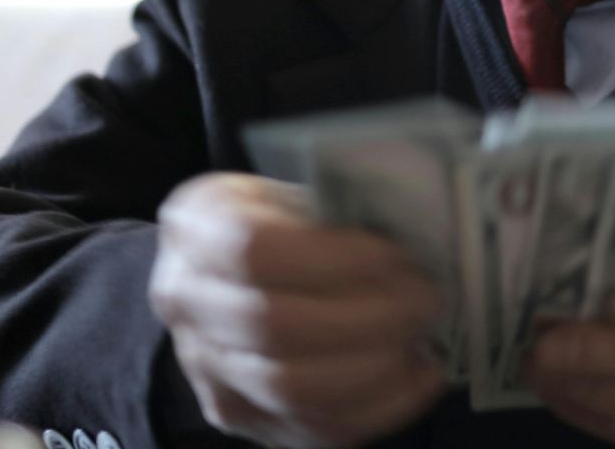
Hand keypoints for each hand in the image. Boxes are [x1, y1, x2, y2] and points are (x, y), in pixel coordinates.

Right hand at [149, 172, 445, 447]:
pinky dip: (379, 408)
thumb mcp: (293, 190)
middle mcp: (187, 302)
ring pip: (292, 390)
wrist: (220, 276)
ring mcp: (208, 369)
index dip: (335, 258)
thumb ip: (338, 210)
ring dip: (376, 368)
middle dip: (369, 318)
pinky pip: (312, 429)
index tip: (397, 257)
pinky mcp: (241, 416)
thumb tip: (419, 234)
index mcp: (197, 227)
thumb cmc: (274, 223)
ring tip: (422, 338)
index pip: (256, 251)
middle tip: (427, 300)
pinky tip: (419, 377)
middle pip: (276, 327)